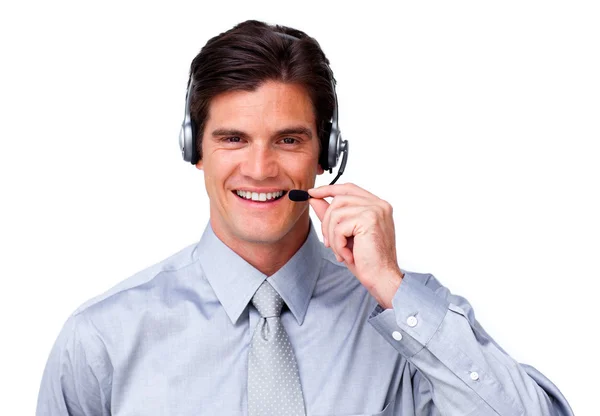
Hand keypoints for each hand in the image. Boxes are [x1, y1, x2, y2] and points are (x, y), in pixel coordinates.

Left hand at [308, 183, 403, 308]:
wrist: (382, 278)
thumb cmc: (367, 260)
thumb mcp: (345, 234)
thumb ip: (332, 215)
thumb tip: (314, 199)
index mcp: (377, 206)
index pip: (349, 189)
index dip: (329, 189)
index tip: (313, 193)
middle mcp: (379, 205)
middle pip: (339, 199)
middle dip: (327, 221)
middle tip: (328, 242)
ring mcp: (375, 210)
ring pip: (336, 213)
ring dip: (333, 236)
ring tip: (341, 252)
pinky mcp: (369, 219)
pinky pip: (339, 227)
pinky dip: (338, 244)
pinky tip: (347, 255)